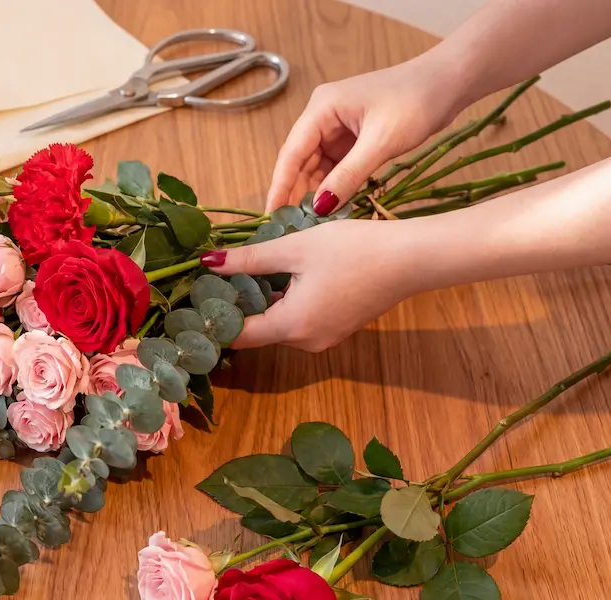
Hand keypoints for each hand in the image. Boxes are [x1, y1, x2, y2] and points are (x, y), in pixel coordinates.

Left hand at [201, 219, 417, 351]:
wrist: (411, 258)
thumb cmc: (353, 250)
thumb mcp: (295, 248)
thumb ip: (250, 260)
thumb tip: (209, 263)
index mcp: (291, 326)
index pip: (238, 336)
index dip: (215, 319)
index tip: (199, 297)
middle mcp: (306, 341)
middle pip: (259, 330)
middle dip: (239, 305)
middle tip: (221, 274)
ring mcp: (325, 337)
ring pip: (280, 323)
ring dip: (265, 301)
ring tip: (251, 268)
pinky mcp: (339, 327)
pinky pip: (301, 319)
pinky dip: (288, 301)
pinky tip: (288, 273)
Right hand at [267, 56, 462, 213]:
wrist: (448, 82)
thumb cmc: (415, 102)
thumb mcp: (380, 142)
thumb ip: (348, 176)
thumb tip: (319, 208)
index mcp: (321, 108)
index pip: (291, 153)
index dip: (280, 186)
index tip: (271, 215)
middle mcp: (323, 116)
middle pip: (300, 161)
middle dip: (297, 193)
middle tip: (292, 227)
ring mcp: (338, 127)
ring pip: (318, 166)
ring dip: (317, 192)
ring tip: (312, 223)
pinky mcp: (354, 137)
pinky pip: (337, 166)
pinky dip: (335, 186)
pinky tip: (334, 207)